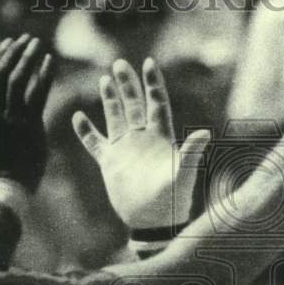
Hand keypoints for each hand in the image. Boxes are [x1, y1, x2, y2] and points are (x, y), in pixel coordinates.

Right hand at [0, 35, 53, 191]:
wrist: (3, 189)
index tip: (5, 44)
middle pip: (1, 73)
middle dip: (14, 52)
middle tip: (25, 39)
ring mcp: (10, 118)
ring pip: (18, 79)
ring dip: (28, 58)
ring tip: (38, 44)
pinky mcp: (29, 125)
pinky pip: (38, 93)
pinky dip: (44, 75)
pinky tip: (50, 61)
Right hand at [72, 58, 211, 229]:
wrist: (154, 223)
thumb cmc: (174, 200)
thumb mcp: (184, 174)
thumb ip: (192, 153)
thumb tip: (205, 133)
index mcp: (161, 137)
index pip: (157, 103)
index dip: (153, 83)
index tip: (149, 62)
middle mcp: (143, 139)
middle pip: (134, 104)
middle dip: (128, 84)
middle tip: (119, 63)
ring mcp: (125, 149)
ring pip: (116, 117)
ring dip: (110, 100)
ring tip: (104, 80)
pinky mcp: (110, 163)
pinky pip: (95, 143)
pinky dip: (86, 131)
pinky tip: (78, 117)